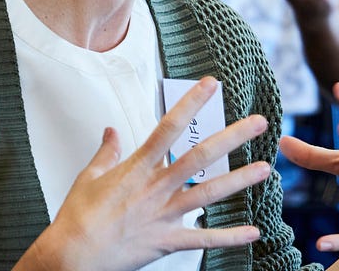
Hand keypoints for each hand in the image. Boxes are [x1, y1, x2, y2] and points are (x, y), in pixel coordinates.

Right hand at [18, 77, 274, 270]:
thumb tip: (110, 131)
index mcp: (137, 168)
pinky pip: (203, 239)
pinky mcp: (166, 241)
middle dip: (232, 138)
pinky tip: (253, 232)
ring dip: (239, 181)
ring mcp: (163, 215)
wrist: (72, 256)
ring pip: (208, 193)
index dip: (191, 103)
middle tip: (259, 123)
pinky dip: (230, 237)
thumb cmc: (77, 218)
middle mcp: (156, 188)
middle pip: (200, 157)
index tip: (210, 84)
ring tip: (266, 169)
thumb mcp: (88, 178)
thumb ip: (106, 153)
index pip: (169, 127)